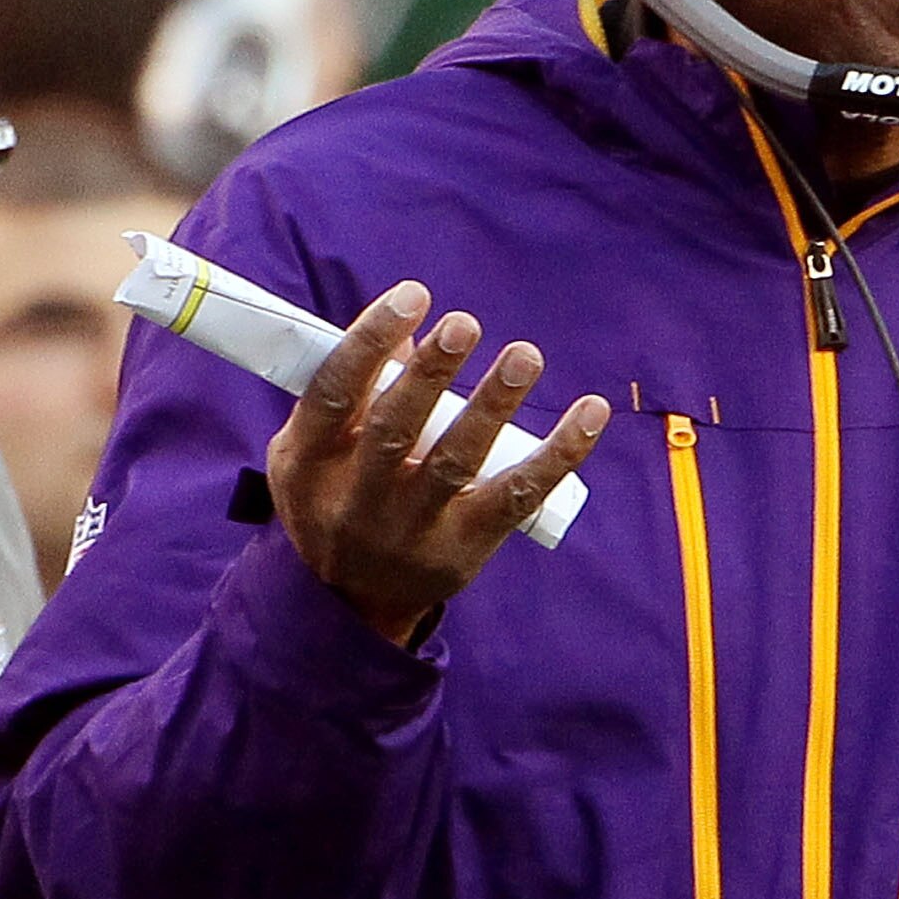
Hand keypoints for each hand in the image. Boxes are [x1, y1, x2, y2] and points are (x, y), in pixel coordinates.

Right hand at [266, 282, 608, 645]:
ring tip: (524, 356)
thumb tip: (412, 330)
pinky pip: (517, 497)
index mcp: (309, 462)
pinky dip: (558, 454)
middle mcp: (357, 500)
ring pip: (456, 463)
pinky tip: (590, 414)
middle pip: (395, 430)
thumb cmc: (335, 498)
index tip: (413, 296)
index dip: (370, 340)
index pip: (335, 393)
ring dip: (493, 406)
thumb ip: (352, 393)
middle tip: (465, 324)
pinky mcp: (466, 547)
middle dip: (431, 374)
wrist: (351, 602)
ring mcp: (413, 529)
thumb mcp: (314, 450)